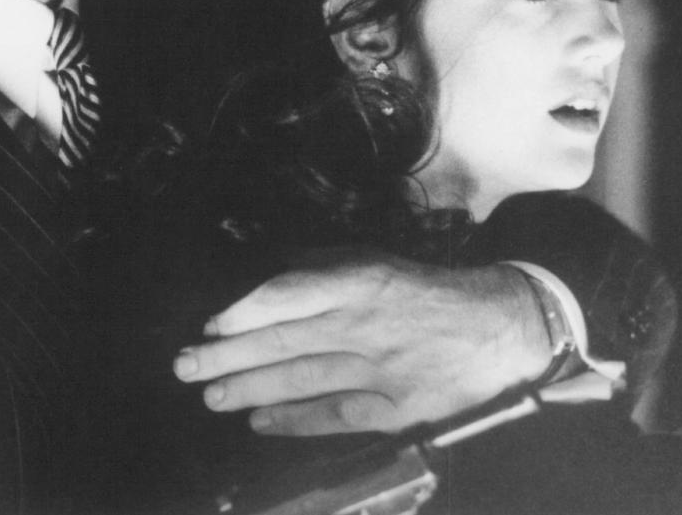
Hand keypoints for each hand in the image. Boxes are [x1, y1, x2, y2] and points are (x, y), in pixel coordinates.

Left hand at [171, 252, 551, 434]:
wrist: (496, 327)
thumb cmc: (422, 291)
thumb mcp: (373, 260)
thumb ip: (321, 266)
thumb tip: (268, 272)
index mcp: (358, 281)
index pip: (288, 295)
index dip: (244, 312)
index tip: (210, 325)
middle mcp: (363, 324)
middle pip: (284, 341)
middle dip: (228, 356)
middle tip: (185, 366)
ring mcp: (378, 370)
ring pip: (301, 380)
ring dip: (250, 389)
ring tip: (210, 396)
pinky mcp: (394, 409)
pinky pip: (334, 416)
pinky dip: (294, 421)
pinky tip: (259, 422)